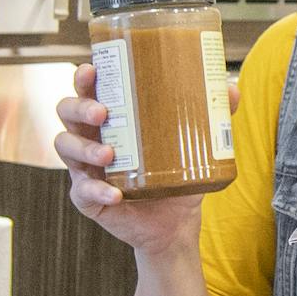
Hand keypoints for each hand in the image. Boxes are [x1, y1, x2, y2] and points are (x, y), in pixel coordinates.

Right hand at [53, 62, 205, 257]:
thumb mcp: (195, 145)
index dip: (83, 77)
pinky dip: (97, 190)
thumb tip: (231, 88)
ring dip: (84, 147)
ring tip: (108, 154)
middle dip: (79, 107)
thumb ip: (212, 116)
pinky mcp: (88, 198)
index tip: (92, 69)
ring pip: (65, 147)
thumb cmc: (177, 175)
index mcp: (112, 117)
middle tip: (103, 112)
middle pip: (67, 111)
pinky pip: (82, 191)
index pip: (88, 89)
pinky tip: (114, 192)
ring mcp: (85, 168)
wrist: (176, 225)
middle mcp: (92, 137)